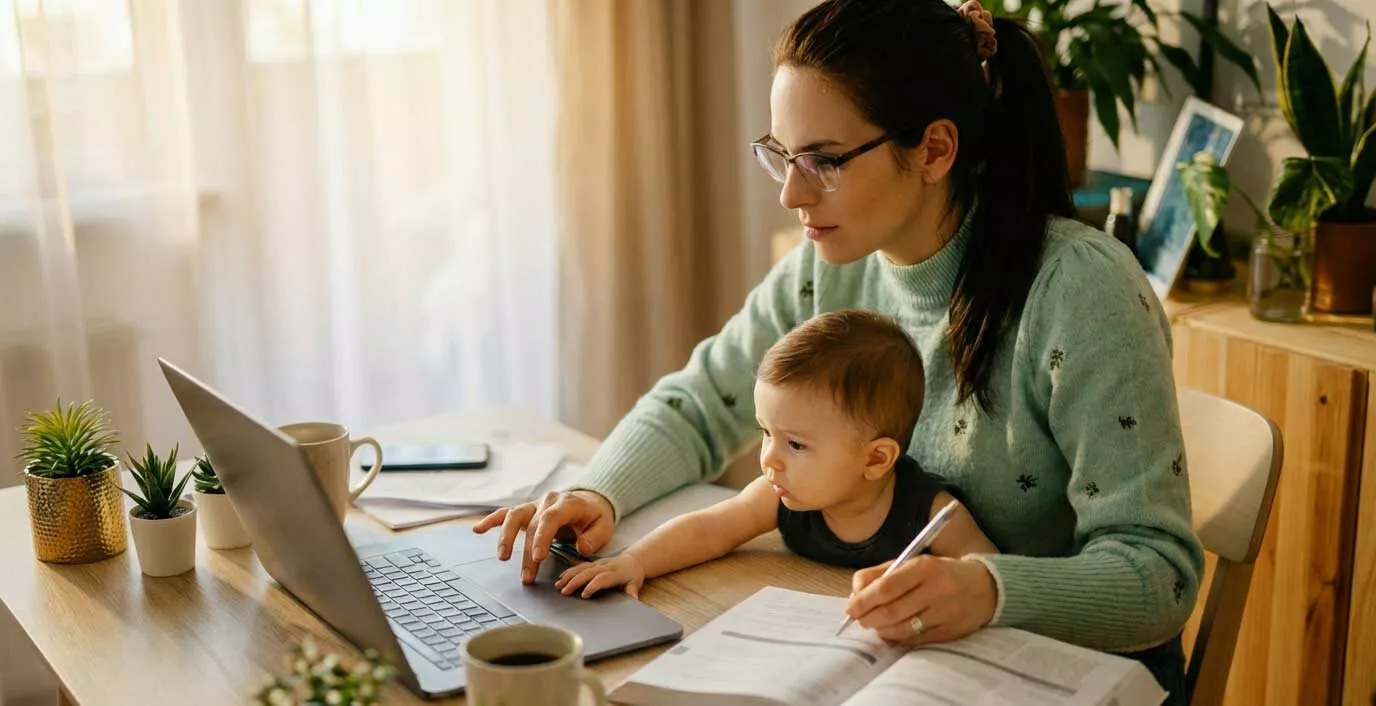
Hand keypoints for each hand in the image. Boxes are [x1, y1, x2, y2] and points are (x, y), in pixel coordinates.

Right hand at [472, 489, 614, 583]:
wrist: (590, 502)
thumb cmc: (595, 518)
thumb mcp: (604, 527)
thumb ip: (594, 538)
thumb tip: (582, 548)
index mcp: (567, 503)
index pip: (551, 518)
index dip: (542, 537)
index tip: (538, 557)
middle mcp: (548, 501)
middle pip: (532, 524)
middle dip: (527, 552)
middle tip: (527, 576)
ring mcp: (535, 505)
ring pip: (514, 516)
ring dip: (506, 537)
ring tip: (502, 558)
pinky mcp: (526, 511)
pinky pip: (505, 513)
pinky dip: (491, 521)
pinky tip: (477, 530)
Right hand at [555, 554, 646, 598]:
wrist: (633, 561)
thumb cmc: (633, 576)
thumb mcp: (636, 584)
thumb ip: (632, 591)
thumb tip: (632, 599)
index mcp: (616, 572)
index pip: (602, 578)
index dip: (593, 585)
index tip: (584, 595)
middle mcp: (605, 566)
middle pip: (588, 572)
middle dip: (575, 581)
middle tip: (564, 591)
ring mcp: (598, 563)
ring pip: (582, 568)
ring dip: (569, 576)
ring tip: (558, 585)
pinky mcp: (593, 562)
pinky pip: (580, 565)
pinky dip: (569, 571)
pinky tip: (561, 577)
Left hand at [844, 556, 996, 644]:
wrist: (985, 588)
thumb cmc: (940, 573)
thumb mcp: (913, 563)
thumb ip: (882, 573)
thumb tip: (855, 592)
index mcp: (924, 567)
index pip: (887, 586)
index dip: (864, 599)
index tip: (850, 607)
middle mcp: (936, 589)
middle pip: (892, 610)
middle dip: (868, 618)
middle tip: (858, 619)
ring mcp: (945, 613)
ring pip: (902, 628)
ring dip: (881, 629)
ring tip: (874, 624)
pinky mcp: (950, 631)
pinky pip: (916, 639)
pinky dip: (898, 637)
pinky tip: (892, 632)